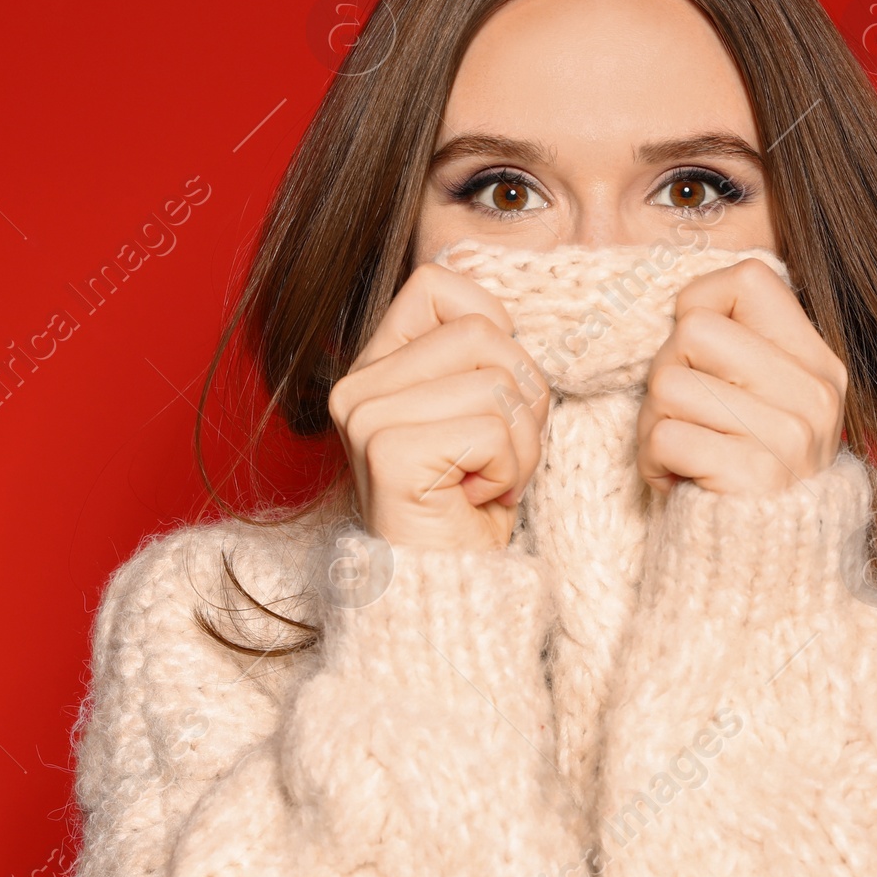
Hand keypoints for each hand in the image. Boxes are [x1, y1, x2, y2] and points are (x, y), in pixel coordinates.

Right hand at [328, 263, 549, 551]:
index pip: (439, 283)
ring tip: (487, 480)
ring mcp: (365, 417)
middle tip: (495, 455)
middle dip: (521, 397)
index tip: (489, 396)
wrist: (450, 593)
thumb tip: (510, 311)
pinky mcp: (388, 452)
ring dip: (520, 442)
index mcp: (374, 365)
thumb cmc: (469, 503)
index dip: (493, 329)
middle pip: (484, 333)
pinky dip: (509, 470)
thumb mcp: (477, 410)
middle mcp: (356, 385)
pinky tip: (477, 499)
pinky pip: (493, 428)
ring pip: (497, 382)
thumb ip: (479, 355)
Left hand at [637, 258, 846, 496]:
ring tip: (682, 455)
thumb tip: (682, 303)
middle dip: (666, 374)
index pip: (749, 277)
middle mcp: (813, 392)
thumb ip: (739, 349)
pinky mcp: (754, 474)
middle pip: (693, 331)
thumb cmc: (743, 476)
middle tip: (685, 419)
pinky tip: (677, 480)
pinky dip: (653, 461)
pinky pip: (665, 436)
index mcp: (818, 363)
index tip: (697, 355)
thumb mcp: (765, 404)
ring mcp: (789, 434)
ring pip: (668, 383)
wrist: (764, 576)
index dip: (700, 303)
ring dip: (653, 424)